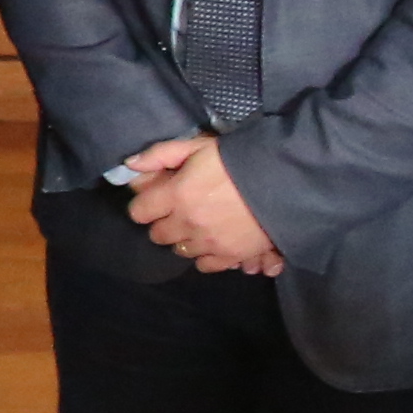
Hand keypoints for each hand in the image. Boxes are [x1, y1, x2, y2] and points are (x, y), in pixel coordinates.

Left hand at [118, 134, 284, 276]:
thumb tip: (129, 166)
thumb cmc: (237, 159)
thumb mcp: (197, 146)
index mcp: (175, 195)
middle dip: (164, 222)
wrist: (283, 180)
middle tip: (179, 210)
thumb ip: (160, 155)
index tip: (157, 199)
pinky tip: (213, 241)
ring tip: (200, 224)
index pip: (139, 212)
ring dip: (184, 239)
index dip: (145, 205)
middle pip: (157, 235)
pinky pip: (204, 266)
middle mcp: (187, 224)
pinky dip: (205, 256)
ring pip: (180, 251)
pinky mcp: (231, 256)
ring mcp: (209, 243)